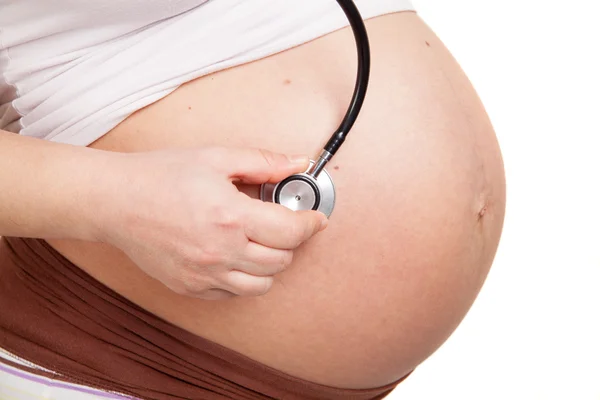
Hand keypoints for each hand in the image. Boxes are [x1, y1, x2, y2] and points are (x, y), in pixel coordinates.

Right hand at [95, 146, 327, 299]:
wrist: (115, 201)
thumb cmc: (161, 176)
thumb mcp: (216, 158)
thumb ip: (263, 163)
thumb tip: (298, 164)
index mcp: (230, 216)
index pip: (291, 232)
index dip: (310, 223)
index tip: (315, 218)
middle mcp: (220, 251)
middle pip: (281, 261)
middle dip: (291, 241)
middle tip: (283, 224)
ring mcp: (204, 274)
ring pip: (261, 285)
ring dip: (270, 264)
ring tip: (259, 242)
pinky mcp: (190, 287)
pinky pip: (232, 294)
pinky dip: (243, 279)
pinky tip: (234, 256)